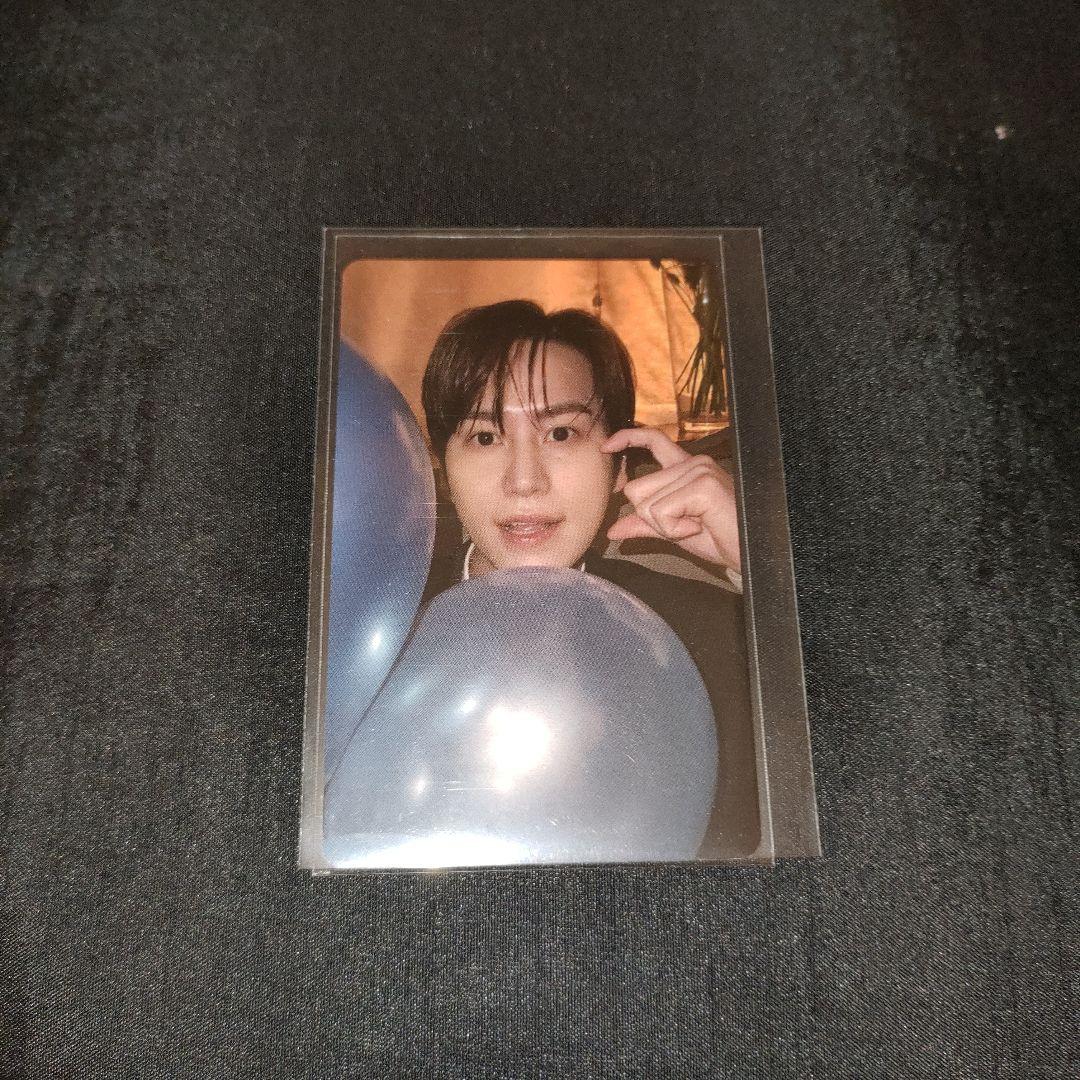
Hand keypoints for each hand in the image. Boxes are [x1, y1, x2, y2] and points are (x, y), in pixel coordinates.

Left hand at [601, 427, 740, 574]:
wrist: (750, 550)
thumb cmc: (720, 538)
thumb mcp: (675, 531)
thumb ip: (646, 525)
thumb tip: (613, 530)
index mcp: (685, 469)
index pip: (653, 440)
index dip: (628, 438)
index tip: (606, 447)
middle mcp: (692, 464)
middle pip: (636, 489)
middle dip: (650, 517)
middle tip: (684, 524)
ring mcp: (698, 471)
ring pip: (646, 503)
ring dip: (665, 525)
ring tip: (695, 525)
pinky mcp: (702, 485)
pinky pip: (661, 512)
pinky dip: (674, 529)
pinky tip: (699, 526)